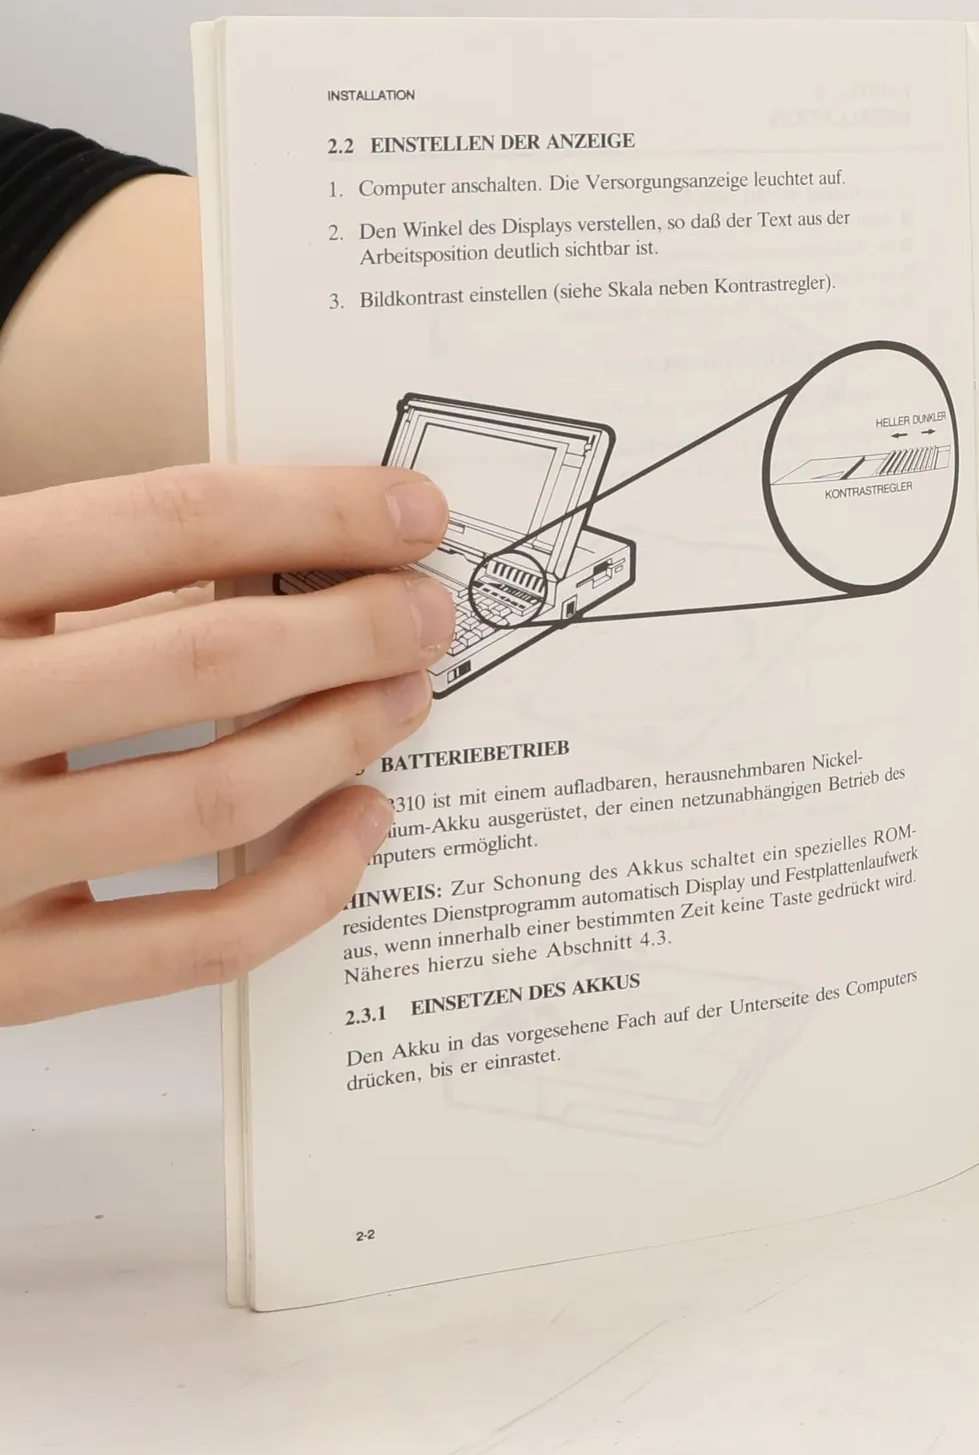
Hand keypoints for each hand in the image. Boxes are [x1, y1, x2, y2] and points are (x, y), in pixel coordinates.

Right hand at [0, 465, 454, 1024]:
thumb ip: (71, 574)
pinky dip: (308, 885)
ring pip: (216, 799)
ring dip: (344, 738)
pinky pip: (195, 944)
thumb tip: (286, 551)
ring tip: (408, 696)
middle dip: (354, 627)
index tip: (411, 511)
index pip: (160, 521)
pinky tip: (361, 823)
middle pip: (207, 658)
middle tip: (430, 613)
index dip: (311, 510)